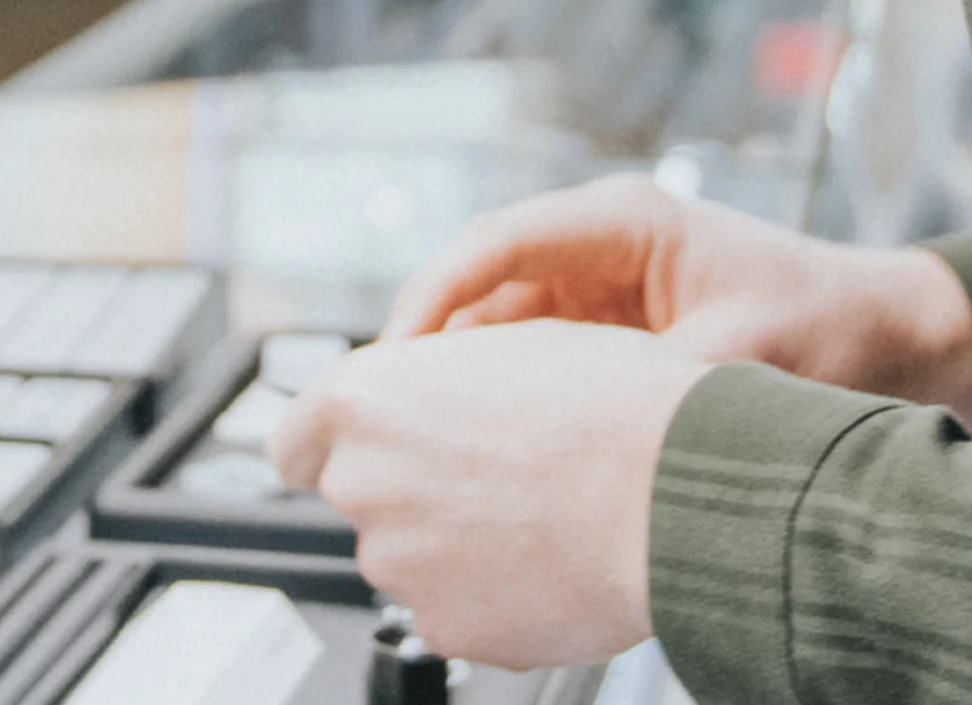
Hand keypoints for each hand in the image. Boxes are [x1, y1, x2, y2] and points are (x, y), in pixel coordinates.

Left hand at [271, 322, 709, 668]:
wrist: (676, 493)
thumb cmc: (614, 407)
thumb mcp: (514, 344)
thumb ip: (435, 377)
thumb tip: (422, 390)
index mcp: (366, 399)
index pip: (294, 440)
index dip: (330, 447)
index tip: (359, 453)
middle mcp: (364, 481)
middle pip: (357, 497)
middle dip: (408, 493)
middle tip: (485, 479)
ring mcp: (399, 562)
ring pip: (407, 557)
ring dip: (450, 545)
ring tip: (531, 517)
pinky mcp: (443, 627)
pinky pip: (453, 610)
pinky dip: (488, 596)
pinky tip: (544, 563)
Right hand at [385, 174, 971, 423]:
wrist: (892, 338)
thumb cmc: (833, 328)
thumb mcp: (742, 359)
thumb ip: (653, 383)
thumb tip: (572, 431)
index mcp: (623, 220)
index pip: (496, 243)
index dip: (434, 296)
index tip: (399, 359)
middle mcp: (597, 241)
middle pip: (479, 284)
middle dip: (430, 345)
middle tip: (389, 412)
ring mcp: (596, 283)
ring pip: (495, 324)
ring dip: (463, 376)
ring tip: (428, 437)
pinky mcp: (603, 328)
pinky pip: (528, 357)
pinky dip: (501, 396)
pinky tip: (484, 444)